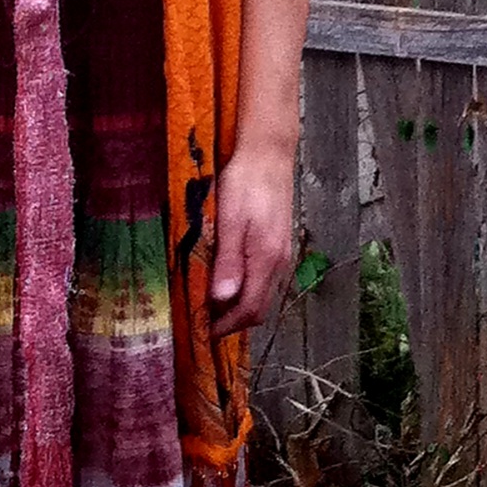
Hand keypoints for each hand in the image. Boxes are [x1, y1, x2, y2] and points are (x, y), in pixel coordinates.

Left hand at [208, 145, 293, 335]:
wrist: (268, 153)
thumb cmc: (245, 182)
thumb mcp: (230, 221)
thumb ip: (228, 261)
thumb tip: (222, 299)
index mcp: (266, 258)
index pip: (250, 309)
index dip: (228, 326)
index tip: (205, 332)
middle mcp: (279, 261)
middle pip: (260, 307)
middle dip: (234, 321)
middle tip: (204, 322)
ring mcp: (281, 252)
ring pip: (263, 293)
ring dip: (239, 305)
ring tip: (211, 304)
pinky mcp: (278, 242)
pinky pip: (264, 278)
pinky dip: (246, 289)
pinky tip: (227, 279)